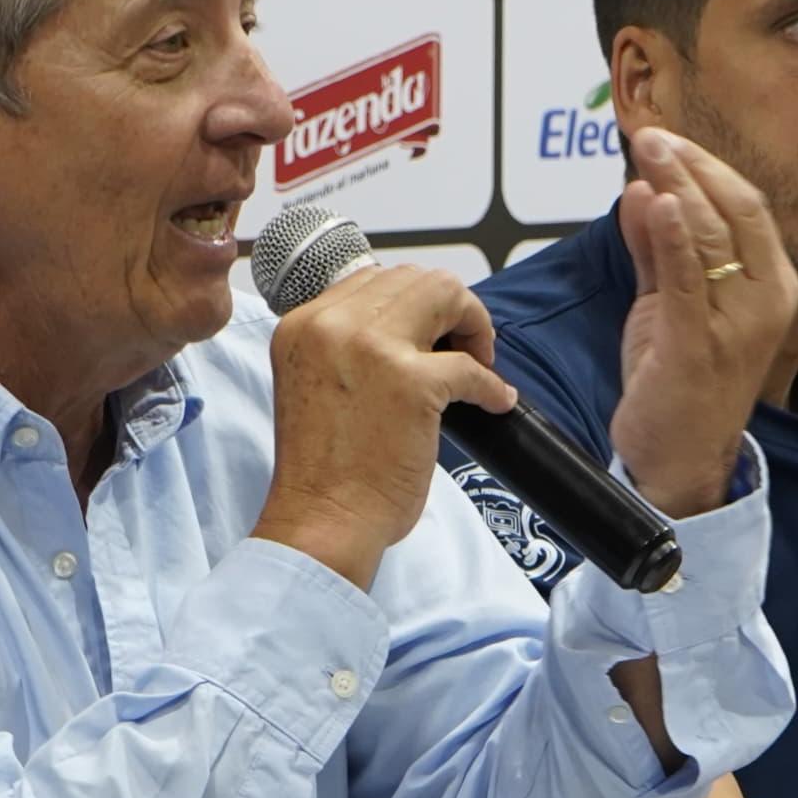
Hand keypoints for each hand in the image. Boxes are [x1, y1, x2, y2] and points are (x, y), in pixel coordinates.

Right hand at [256, 263, 517, 586]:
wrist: (322, 520)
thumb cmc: (322, 469)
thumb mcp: (313, 383)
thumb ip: (346, 346)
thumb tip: (410, 325)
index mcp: (304, 325)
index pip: (373, 278)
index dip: (413, 304)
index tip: (429, 334)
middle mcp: (332, 325)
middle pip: (414, 278)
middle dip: (449, 306)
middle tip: (463, 347)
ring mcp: (372, 349)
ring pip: (446, 295)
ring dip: (473, 325)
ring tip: (478, 362)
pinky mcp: (411, 383)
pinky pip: (472, 366)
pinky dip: (492, 386)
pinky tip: (494, 402)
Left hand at [607, 127, 797, 517]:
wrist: (679, 457)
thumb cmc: (683, 378)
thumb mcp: (670, 301)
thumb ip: (658, 247)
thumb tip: (642, 189)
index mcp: (772, 284)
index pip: (748, 207)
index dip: (708, 167)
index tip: (670, 138)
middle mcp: (766, 300)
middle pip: (736, 211)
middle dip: (692, 166)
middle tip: (652, 135)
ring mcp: (737, 324)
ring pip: (710, 236)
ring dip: (675, 186)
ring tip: (647, 150)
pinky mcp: (698, 346)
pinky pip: (686, 279)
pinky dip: (669, 236)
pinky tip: (651, 199)